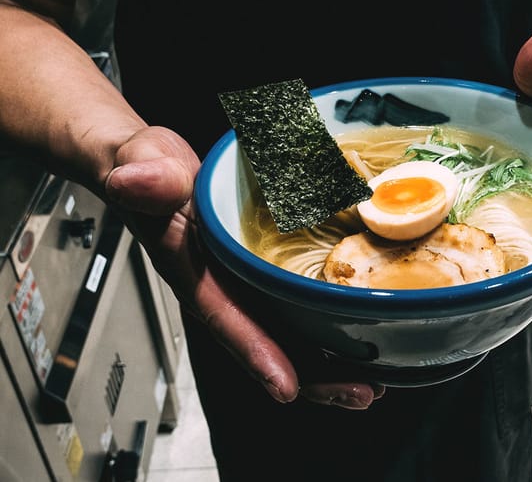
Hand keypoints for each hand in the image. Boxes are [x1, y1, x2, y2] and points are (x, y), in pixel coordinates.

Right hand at [104, 126, 383, 408]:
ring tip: (372, 385)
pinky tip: (364, 339)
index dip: (255, 352)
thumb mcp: (146, 163)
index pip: (225, 317)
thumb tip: (134, 182)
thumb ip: (147, 177)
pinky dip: (330, 327)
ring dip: (329, 364)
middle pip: (269, 342)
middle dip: (313, 375)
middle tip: (362, 393)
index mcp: (193, 271)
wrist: (152, 166)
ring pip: (290, 333)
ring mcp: (247, 283)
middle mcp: (224, 287)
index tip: (286, 386)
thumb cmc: (148, 170)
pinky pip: (298, 306)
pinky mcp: (265, 271)